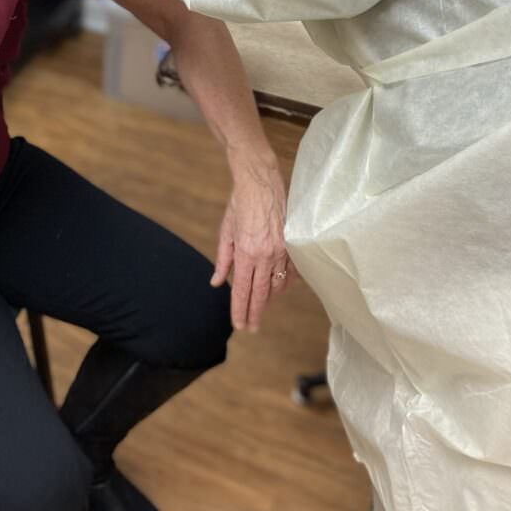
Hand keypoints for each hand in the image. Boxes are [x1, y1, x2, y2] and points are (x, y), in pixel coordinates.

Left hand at [211, 151, 295, 331]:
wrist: (260, 182)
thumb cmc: (240, 205)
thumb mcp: (225, 232)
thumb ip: (223, 261)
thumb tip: (218, 282)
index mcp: (246, 253)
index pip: (242, 290)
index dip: (240, 310)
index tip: (239, 325)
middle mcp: (265, 255)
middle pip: (261, 294)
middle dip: (255, 313)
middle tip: (251, 328)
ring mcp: (281, 250)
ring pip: (277, 284)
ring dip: (269, 299)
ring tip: (261, 308)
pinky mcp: (292, 244)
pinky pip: (290, 272)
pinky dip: (284, 283)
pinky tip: (278, 289)